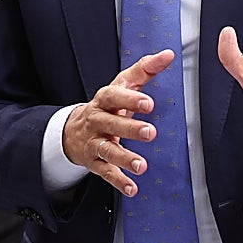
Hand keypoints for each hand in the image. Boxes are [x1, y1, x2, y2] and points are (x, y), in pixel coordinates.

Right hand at [62, 49, 174, 196]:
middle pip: (111, 123)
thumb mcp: (122, 84)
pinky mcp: (94, 162)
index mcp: (104, 99)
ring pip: (107, 150)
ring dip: (124, 158)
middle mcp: (97, 120)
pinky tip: (132, 188)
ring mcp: (94, 142)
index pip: (114, 95)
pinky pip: (105, 172)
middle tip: (150, 132)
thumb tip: (168, 54)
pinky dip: (118, 181)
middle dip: (130, 128)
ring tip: (141, 165)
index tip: (149, 103)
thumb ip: (145, 69)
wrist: (74, 130)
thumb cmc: (108, 105)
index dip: (130, 99)